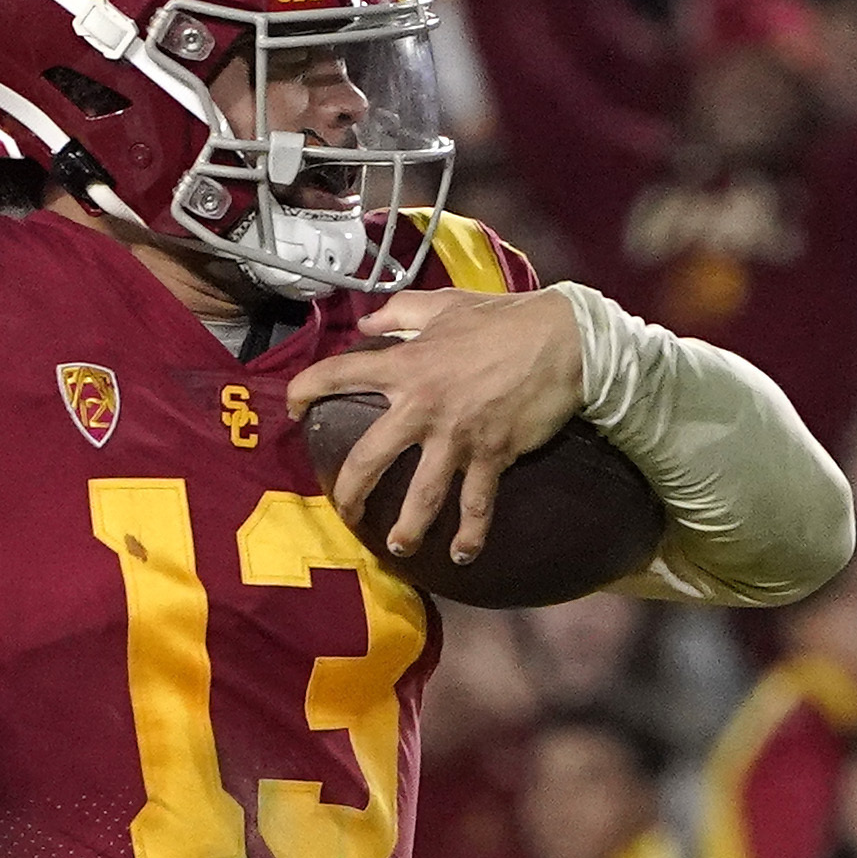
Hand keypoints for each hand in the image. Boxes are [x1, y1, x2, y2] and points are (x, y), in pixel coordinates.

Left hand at [288, 283, 585, 571]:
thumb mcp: (445, 303)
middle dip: (350, 491)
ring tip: (398, 548)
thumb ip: (400, 313)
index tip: (293, 407)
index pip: (338, 374)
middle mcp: (422, 405)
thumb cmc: (503, 318)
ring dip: (408, 529)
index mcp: (406, 364)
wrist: (563, 339)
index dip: (306, 389)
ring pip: (422, 495)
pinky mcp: (491, 455)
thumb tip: (367, 323)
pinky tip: (462, 554)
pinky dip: (470, 533)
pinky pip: (476, 504)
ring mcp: (457, 437)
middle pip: (369, 458)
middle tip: (344, 510)